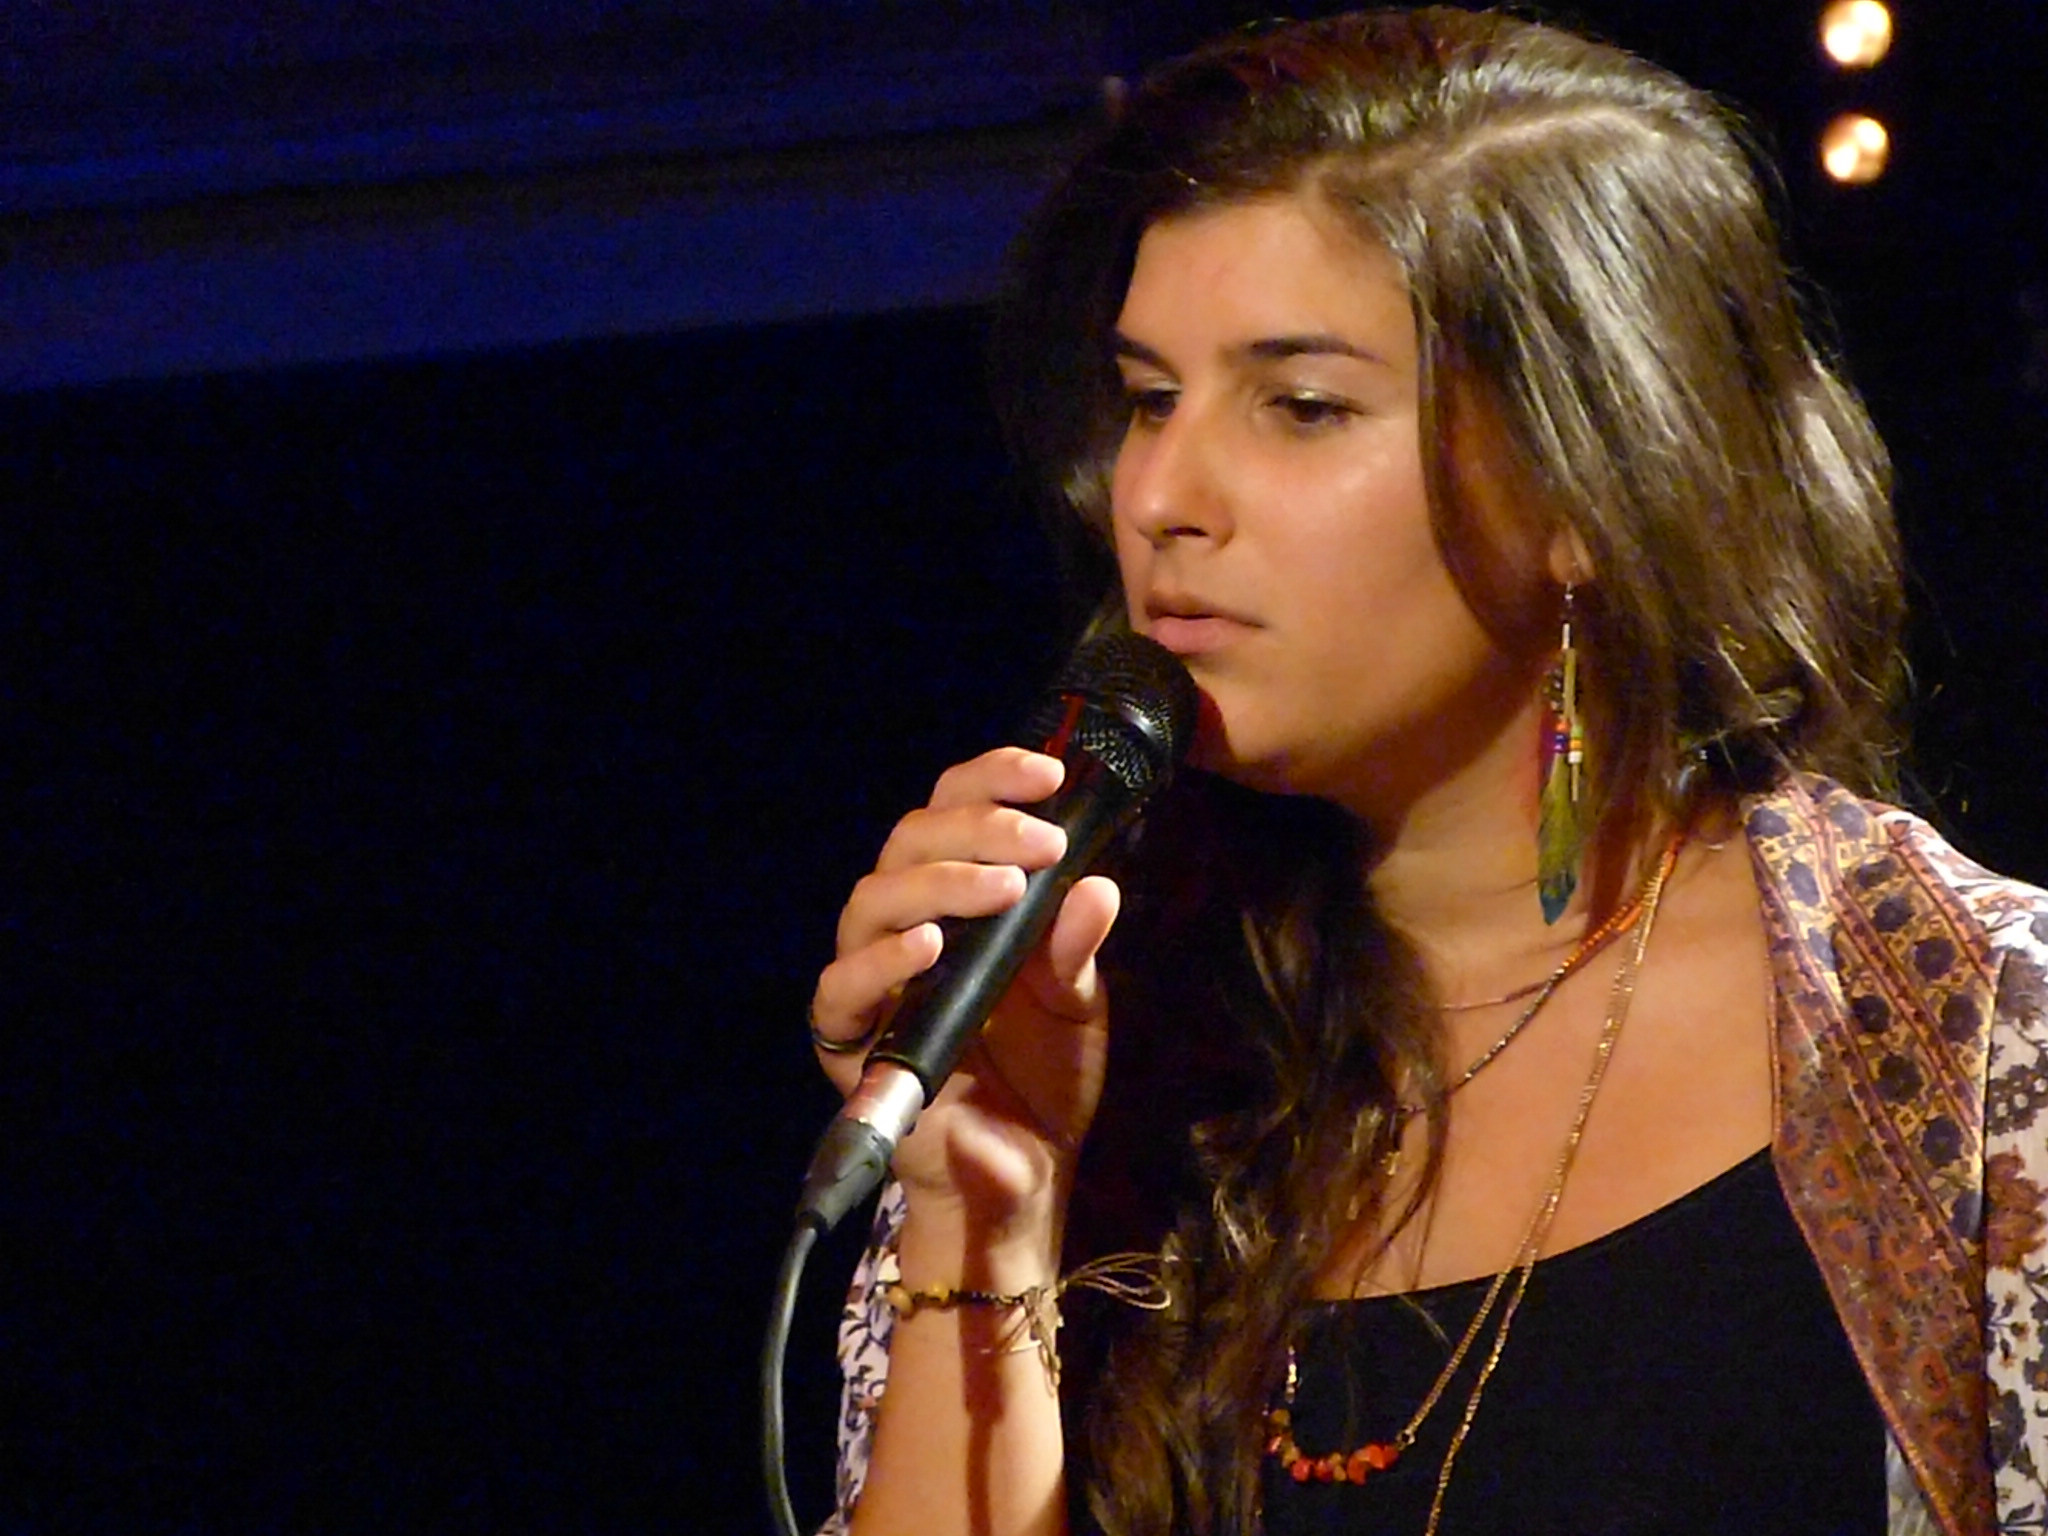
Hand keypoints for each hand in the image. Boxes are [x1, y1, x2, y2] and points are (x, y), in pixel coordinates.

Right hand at [809, 747, 1118, 1242]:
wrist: (1022, 1176)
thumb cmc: (1041, 1080)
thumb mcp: (1075, 1005)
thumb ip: (1074, 946)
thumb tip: (1097, 883)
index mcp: (958, 901)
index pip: (953, 812)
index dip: (991, 780)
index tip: (1051, 775)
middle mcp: (907, 926)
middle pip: (909, 841)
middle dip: (976, 826)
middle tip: (1040, 841)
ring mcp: (873, 980)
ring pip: (872, 898)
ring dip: (939, 882)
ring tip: (1003, 888)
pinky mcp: (848, 1039)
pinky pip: (841, 988)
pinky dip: (882, 960)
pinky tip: (931, 948)